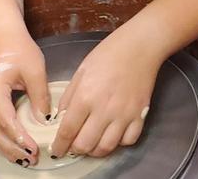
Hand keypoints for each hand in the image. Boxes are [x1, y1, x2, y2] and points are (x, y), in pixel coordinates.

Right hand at [0, 32, 49, 167]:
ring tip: (25, 159)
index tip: (35, 149)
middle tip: (31, 160)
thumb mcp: (35, 70)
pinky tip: (18, 147)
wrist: (2, 38)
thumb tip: (45, 120)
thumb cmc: (18, 50)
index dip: (20, 138)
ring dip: (7, 148)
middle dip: (12, 150)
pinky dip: (4, 139)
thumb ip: (40, 96)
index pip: (6, 122)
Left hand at [50, 30, 163, 159]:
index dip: (59, 145)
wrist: (140, 46)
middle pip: (85, 144)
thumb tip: (62, 118)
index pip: (67, 131)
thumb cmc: (109, 54)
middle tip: (74, 145)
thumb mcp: (81, 72)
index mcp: (85, 97)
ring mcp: (124, 114)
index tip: (57, 149)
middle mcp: (104, 110)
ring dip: (95, 150)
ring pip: (106, 147)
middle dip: (75, 149)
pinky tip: (114, 134)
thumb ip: (69, 97)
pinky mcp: (140, 114)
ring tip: (92, 143)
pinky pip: (129, 140)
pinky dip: (119, 142)